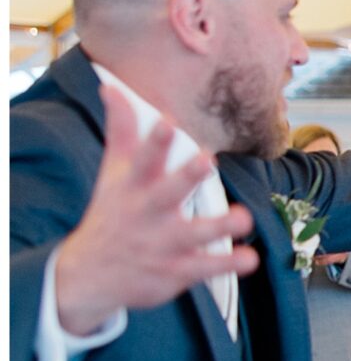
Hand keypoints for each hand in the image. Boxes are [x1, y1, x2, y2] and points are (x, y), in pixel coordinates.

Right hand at [54, 86, 257, 336]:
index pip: (143, 159)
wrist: (91, 274)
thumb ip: (121, 130)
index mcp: (134, 185)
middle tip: (207, 158)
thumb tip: (111, 86)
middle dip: (186, 176)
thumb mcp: (113, 172)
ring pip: (195, 233)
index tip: (169, 120)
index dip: (156, 141)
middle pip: (168, 192)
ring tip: (243, 217)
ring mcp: (163, 243)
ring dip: (219, 226)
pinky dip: (227, 264)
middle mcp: (149, 212)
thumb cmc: (113, 211)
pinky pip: (206, 266)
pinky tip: (250, 258)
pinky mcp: (177, 270)